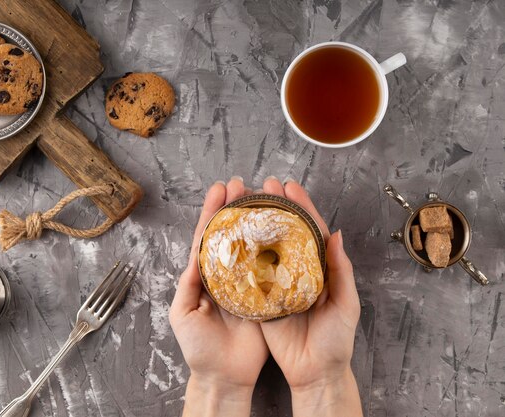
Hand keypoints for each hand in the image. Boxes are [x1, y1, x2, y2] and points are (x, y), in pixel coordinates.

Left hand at [169, 178, 268, 416]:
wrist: (224, 376)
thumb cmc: (198, 348)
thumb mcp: (182, 314)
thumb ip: (187, 284)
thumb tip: (194, 254)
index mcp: (204, 276)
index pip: (207, 236)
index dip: (212, 212)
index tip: (220, 189)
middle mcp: (227, 274)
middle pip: (231, 233)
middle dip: (235, 207)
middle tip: (243, 183)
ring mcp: (247, 283)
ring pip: (252, 244)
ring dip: (255, 219)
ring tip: (262, 195)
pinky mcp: (265, 295)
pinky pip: (271, 267)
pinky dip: (275, 246)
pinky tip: (281, 227)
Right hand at [259, 177, 362, 416]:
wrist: (314, 373)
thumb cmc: (336, 341)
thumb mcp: (346, 305)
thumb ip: (342, 271)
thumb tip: (337, 235)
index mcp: (319, 268)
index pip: (310, 230)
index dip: (301, 207)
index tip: (289, 186)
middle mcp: (296, 270)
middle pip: (284, 232)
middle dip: (275, 207)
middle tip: (263, 185)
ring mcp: (276, 283)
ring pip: (265, 247)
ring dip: (256, 224)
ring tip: (244, 202)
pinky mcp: (259, 299)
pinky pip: (249, 273)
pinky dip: (241, 254)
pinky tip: (231, 237)